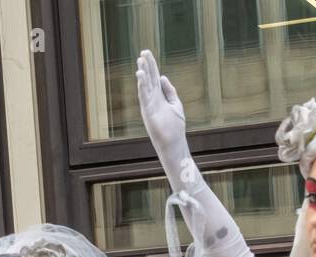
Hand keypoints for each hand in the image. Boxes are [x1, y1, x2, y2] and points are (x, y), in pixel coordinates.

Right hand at [136, 49, 189, 185]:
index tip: (147, 53)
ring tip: (140, 61)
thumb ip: (170, 91)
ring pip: (145, 86)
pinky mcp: (148, 112)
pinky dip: (142, 86)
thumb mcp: (175, 105)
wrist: (173, 144)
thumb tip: (163, 77)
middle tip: (143, 52)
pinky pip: (143, 96)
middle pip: (149, 79)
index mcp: (159, 97)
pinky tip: (140, 75)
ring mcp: (149, 105)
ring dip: (142, 73)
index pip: (154, 77)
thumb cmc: (175, 127)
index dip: (151, 65)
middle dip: (146, 66)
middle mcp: (152, 99)